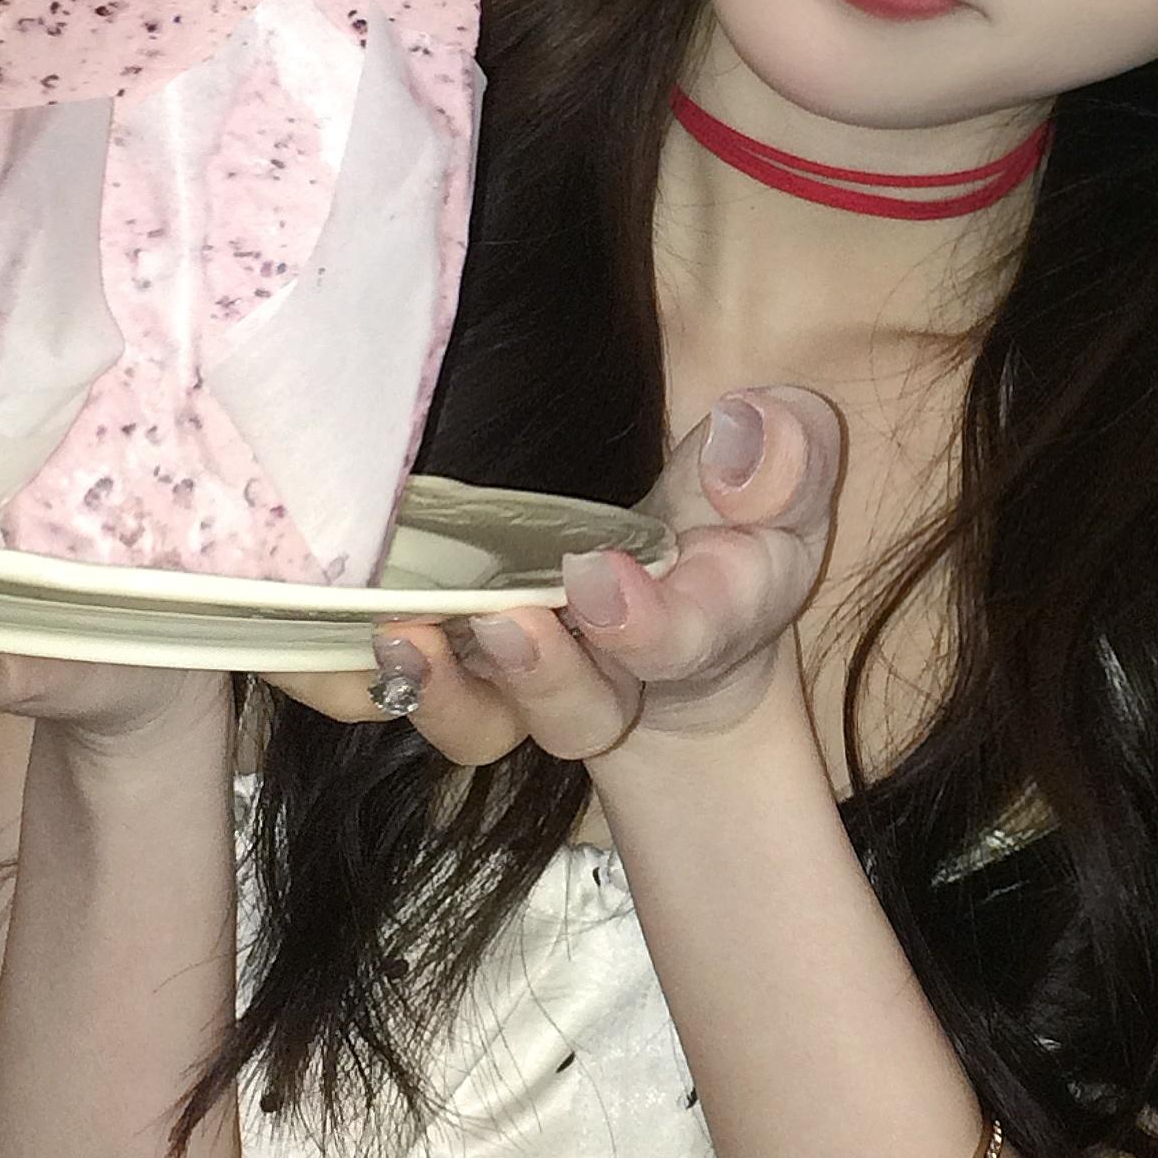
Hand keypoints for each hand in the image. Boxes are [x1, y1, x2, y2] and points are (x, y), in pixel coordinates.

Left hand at [366, 385, 843, 769]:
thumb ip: (786, 452)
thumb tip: (742, 431)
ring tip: (408, 637)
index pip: (688, 638)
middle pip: (585, 711)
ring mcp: (543, 681)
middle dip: (548, 677)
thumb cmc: (741, 508)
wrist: (689, 579)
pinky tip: (370, 633)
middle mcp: (624, 671)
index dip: (646, 626)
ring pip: (499, 726)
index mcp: (714, 617)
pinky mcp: (476, 670)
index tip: (597, 577)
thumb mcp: (788, 466)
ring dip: (453, 696)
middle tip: (507, 620)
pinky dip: (396, 681)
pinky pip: (434, 701)